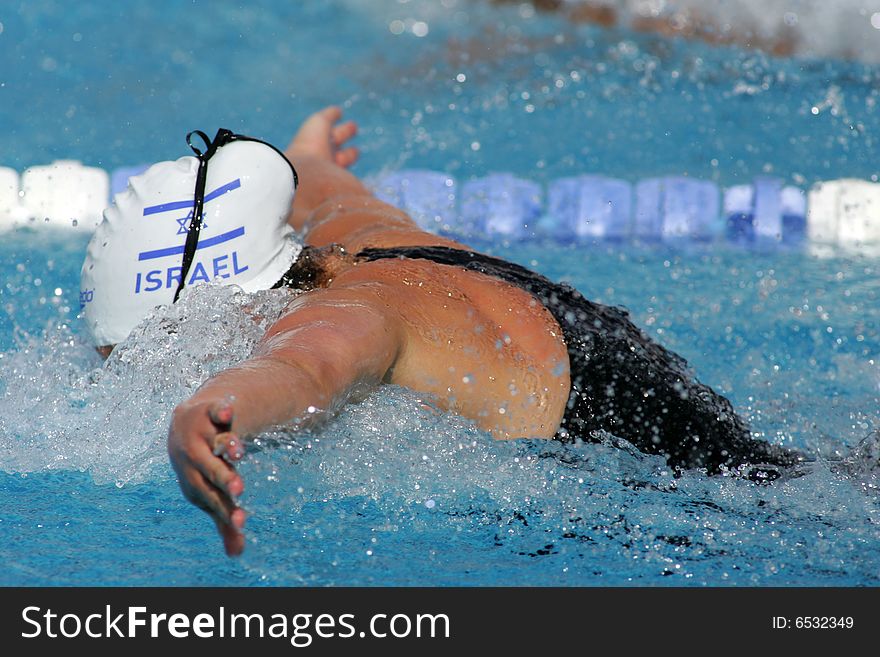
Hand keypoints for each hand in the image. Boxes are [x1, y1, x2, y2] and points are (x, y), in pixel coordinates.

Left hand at [167, 400, 247, 554]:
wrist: (183, 426)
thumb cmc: (200, 467)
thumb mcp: (212, 492)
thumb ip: (226, 519)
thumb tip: (237, 554)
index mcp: (196, 482)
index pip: (214, 498)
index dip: (226, 509)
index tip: (240, 522)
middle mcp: (196, 459)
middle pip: (211, 470)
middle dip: (224, 479)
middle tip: (239, 490)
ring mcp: (203, 434)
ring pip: (216, 441)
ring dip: (227, 446)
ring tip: (238, 452)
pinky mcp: (210, 412)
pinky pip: (215, 410)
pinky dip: (221, 410)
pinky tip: (228, 412)